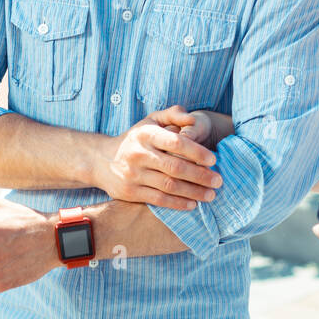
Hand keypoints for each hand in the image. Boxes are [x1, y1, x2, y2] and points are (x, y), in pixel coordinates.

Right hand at [90, 105, 222, 209]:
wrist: (100, 160)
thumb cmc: (135, 138)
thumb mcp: (151, 120)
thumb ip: (173, 115)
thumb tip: (192, 119)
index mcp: (146, 134)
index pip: (176, 142)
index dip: (197, 152)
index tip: (213, 159)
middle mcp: (139, 154)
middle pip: (175, 167)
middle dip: (200, 175)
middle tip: (218, 181)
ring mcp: (133, 175)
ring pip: (169, 186)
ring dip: (193, 192)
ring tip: (211, 195)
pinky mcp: (130, 192)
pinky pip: (158, 199)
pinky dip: (177, 203)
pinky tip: (193, 204)